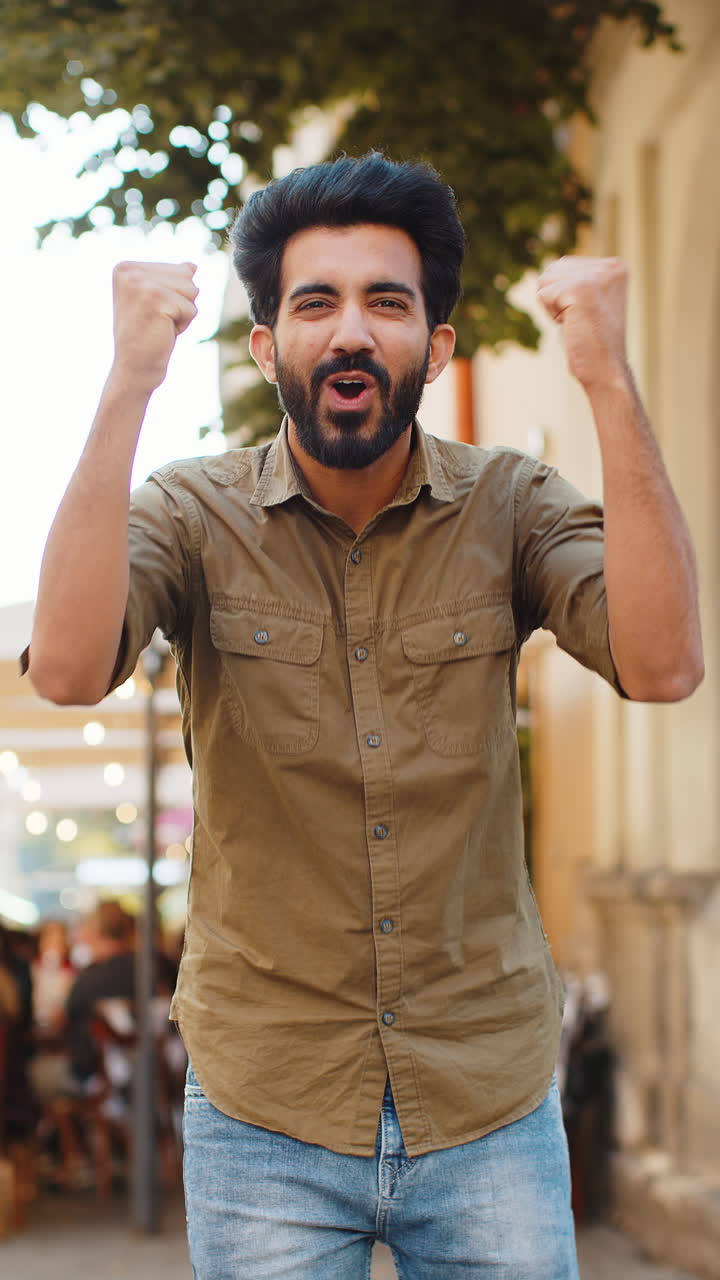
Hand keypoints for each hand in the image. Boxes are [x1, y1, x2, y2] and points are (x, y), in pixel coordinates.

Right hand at [110, 260, 198, 392]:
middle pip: (187, 276)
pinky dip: (184, 325)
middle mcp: (129, 271)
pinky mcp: (155, 298)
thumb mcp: (158, 302)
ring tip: (161, 325)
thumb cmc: (147, 336)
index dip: (175, 296)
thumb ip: (172, 280)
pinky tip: (163, 332)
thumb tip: (193, 265)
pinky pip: (191, 308)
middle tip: (158, 321)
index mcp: (125, 268)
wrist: (134, 369)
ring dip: (183, 314)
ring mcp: (140, 283)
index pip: (179, 269)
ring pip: (192, 290)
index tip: (152, 311)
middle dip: (181, 303)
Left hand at [536, 256, 628, 389]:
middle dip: (556, 299)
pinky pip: (542, 295)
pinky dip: (551, 315)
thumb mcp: (587, 303)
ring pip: (545, 279)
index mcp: (615, 267)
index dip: (564, 295)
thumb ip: (574, 281)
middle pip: (553, 269)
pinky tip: (572, 326)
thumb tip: (546, 271)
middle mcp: (610, 267)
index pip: (564, 265)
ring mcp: (597, 276)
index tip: (586, 315)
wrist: (606, 371)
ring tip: (577, 322)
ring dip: (553, 307)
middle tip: (580, 320)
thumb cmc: (592, 343)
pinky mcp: (581, 288)